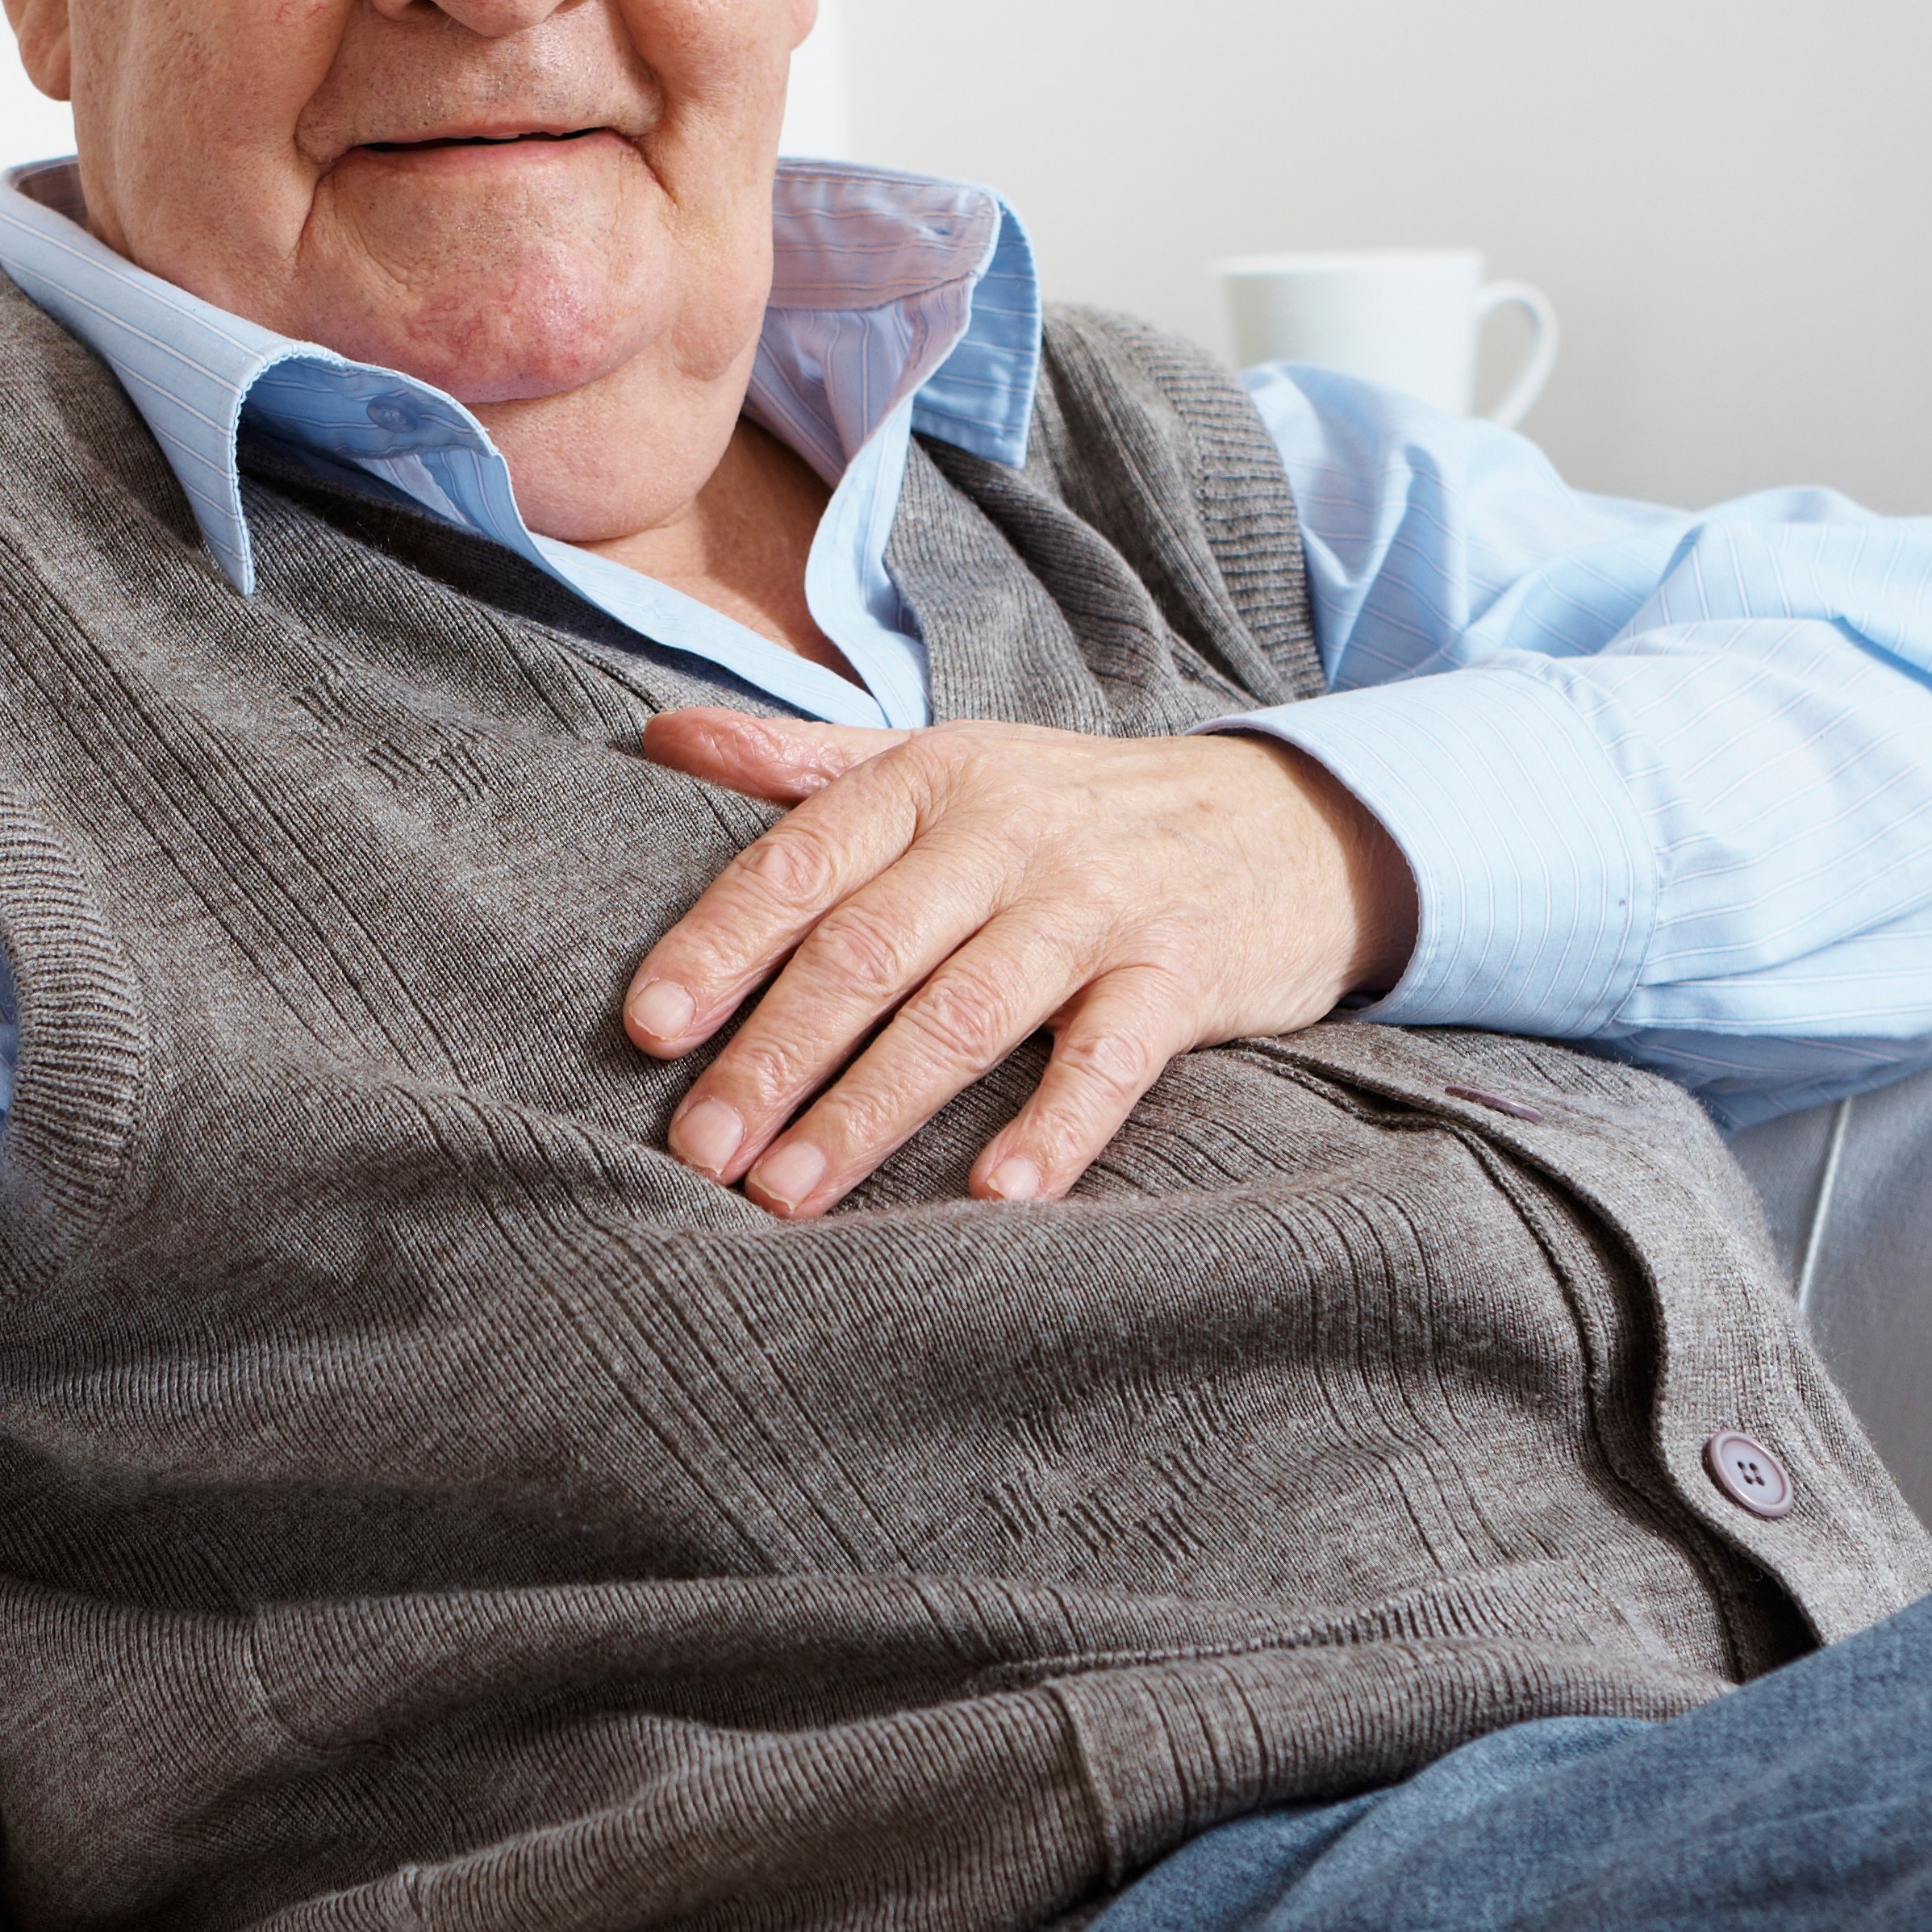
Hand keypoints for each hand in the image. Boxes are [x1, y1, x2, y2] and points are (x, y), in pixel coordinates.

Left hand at [625, 709, 1418, 1216]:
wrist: (1280, 821)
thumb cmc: (1070, 811)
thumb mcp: (941, 763)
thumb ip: (803, 763)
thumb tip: (664, 737)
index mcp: (930, 781)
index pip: (801, 863)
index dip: (719, 945)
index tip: (651, 1028)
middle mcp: (1006, 833)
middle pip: (867, 951)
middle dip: (773, 1055)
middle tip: (702, 1150)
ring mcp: (1096, 903)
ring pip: (963, 1014)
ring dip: (871, 1110)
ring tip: (791, 1193)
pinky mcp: (1179, 973)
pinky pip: (1108, 1058)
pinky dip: (1054, 1126)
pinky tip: (994, 1194)